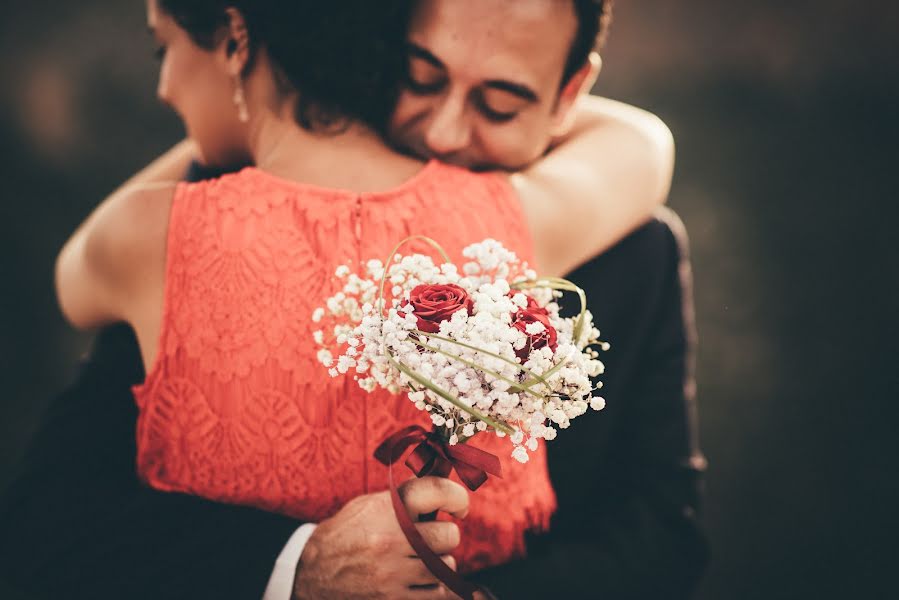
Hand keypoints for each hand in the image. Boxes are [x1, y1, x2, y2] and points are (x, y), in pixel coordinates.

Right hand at [292, 476, 468, 598]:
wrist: (312, 574)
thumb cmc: (345, 535)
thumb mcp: (368, 506)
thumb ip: (403, 499)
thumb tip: (442, 491)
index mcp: (385, 509)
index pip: (436, 492)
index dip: (456, 497)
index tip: (459, 506)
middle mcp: (390, 539)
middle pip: (448, 535)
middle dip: (445, 535)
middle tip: (434, 538)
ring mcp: (392, 573)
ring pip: (446, 565)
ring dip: (440, 562)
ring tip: (423, 560)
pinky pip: (437, 592)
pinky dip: (435, 586)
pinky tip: (422, 580)